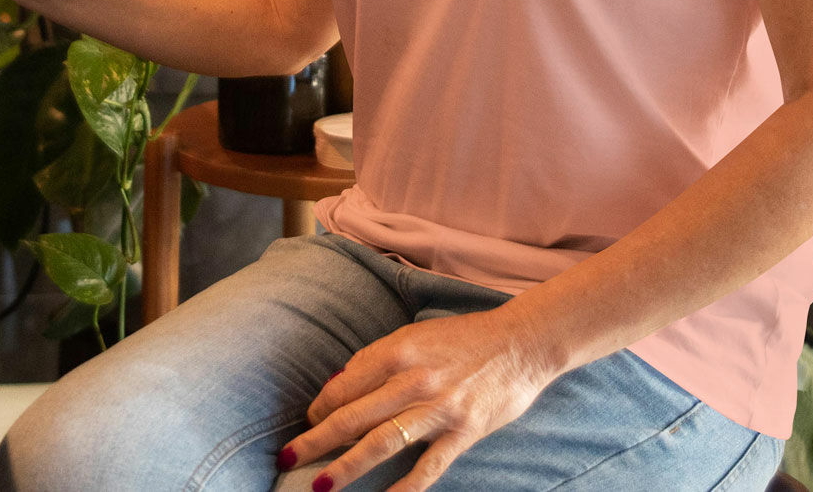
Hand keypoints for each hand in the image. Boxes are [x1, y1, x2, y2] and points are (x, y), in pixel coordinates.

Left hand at [281, 305, 563, 491]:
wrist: (524, 342)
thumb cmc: (467, 338)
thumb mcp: (418, 336)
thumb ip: (377, 359)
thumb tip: (336, 388)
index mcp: (400, 350)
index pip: (346, 385)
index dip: (321, 407)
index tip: (309, 422)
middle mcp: (415, 379)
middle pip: (353, 416)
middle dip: (317, 440)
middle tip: (288, 458)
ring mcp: (439, 409)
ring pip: (381, 442)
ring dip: (346, 466)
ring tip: (319, 485)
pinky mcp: (463, 432)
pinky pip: (427, 467)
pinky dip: (404, 489)